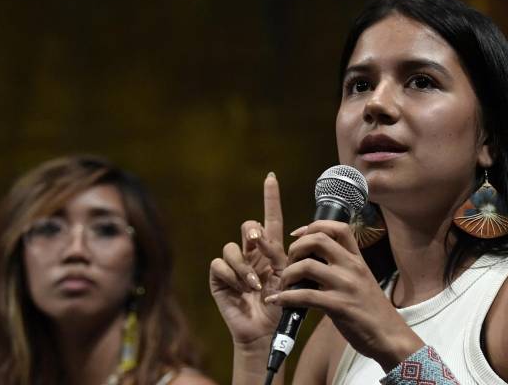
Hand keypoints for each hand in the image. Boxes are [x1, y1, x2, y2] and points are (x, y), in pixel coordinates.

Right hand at [209, 173, 287, 345]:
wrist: (267, 330)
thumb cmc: (282, 305)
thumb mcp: (287, 276)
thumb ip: (279, 255)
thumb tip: (264, 235)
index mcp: (272, 250)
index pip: (271, 219)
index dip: (270, 198)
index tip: (271, 177)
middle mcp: (252, 253)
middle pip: (248, 226)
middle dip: (252, 230)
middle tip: (258, 242)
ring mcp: (234, 265)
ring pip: (232, 247)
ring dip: (244, 266)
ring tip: (255, 285)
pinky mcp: (220, 278)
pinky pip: (221, 264)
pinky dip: (232, 276)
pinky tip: (241, 289)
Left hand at [265, 220, 422, 370]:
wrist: (389, 336)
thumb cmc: (372, 310)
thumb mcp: (361, 280)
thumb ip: (342, 267)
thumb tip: (313, 260)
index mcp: (357, 259)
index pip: (338, 227)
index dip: (313, 226)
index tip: (298, 236)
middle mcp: (352, 266)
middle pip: (317, 239)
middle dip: (295, 248)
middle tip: (289, 262)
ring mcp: (346, 285)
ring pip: (306, 266)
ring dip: (288, 274)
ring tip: (283, 284)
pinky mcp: (339, 306)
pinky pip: (305, 296)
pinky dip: (286, 297)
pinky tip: (278, 301)